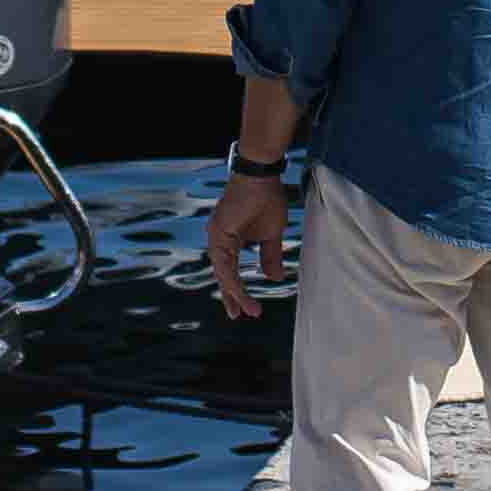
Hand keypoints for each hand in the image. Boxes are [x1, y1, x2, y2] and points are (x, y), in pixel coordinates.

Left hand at [202, 169, 298, 318]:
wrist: (263, 175)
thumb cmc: (267, 198)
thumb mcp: (272, 234)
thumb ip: (269, 256)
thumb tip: (273, 278)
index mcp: (230, 239)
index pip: (230, 270)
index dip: (237, 289)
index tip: (246, 308)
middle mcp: (219, 238)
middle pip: (223, 274)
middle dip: (231, 296)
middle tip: (237, 315)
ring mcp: (217, 235)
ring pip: (223, 272)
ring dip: (234, 293)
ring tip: (245, 311)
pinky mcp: (219, 232)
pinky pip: (225, 263)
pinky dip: (232, 280)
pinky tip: (240, 293)